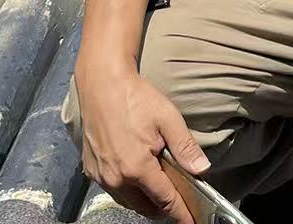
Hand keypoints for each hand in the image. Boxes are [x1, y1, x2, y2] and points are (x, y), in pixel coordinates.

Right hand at [76, 57, 206, 222]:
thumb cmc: (135, 97)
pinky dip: (127, 190)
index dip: (180, 213)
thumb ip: (185, 147)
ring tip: (159, 192)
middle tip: (179, 203)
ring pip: (127, 201)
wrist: (101, 83)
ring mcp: (101, 176)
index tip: (190, 222)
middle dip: (163, 208)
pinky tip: (136, 179)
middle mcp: (116, 178)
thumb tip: (202, 169)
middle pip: (145, 206)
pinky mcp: (91, 169)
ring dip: (144, 201)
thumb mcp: (167, 118)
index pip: (165, 200)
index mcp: (137, 168)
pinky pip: (113, 190)